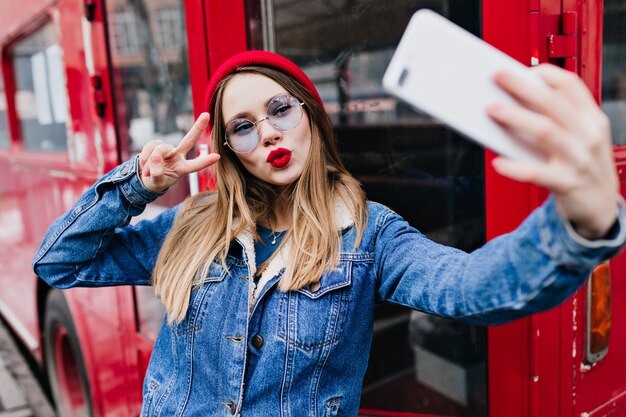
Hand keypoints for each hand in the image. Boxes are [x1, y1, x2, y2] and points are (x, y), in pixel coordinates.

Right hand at [138, 113, 219, 193]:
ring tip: (147, 172)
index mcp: (183, 168)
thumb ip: (157, 173)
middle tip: (206, 115)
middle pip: (189, 140)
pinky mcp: (157, 145)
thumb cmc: (156, 181)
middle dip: (197, 127)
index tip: (217, 156)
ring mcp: (168, 149)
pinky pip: (150, 146)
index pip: (195, 165)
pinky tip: (144, 165)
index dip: (205, 161)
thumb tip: (156, 157)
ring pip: (160, 149)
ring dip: (151, 161)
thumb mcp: (156, 182)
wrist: (145, 178)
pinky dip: (145, 156)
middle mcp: (178, 156)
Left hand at [487, 64, 618, 239]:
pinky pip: (536, 173)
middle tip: (498, 77)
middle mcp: (588, 135)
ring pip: (545, 131)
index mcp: (592, 119)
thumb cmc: (582, 166)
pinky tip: (498, 162)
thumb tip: (514, 101)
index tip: (523, 69)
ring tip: (492, 109)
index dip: (547, 74)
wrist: (601, 206)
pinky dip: (515, 167)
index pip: (572, 86)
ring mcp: (579, 159)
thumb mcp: (581, 137)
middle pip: (553, 103)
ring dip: (516, 117)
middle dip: (523, 87)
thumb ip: (557, 119)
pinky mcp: (567, 183)